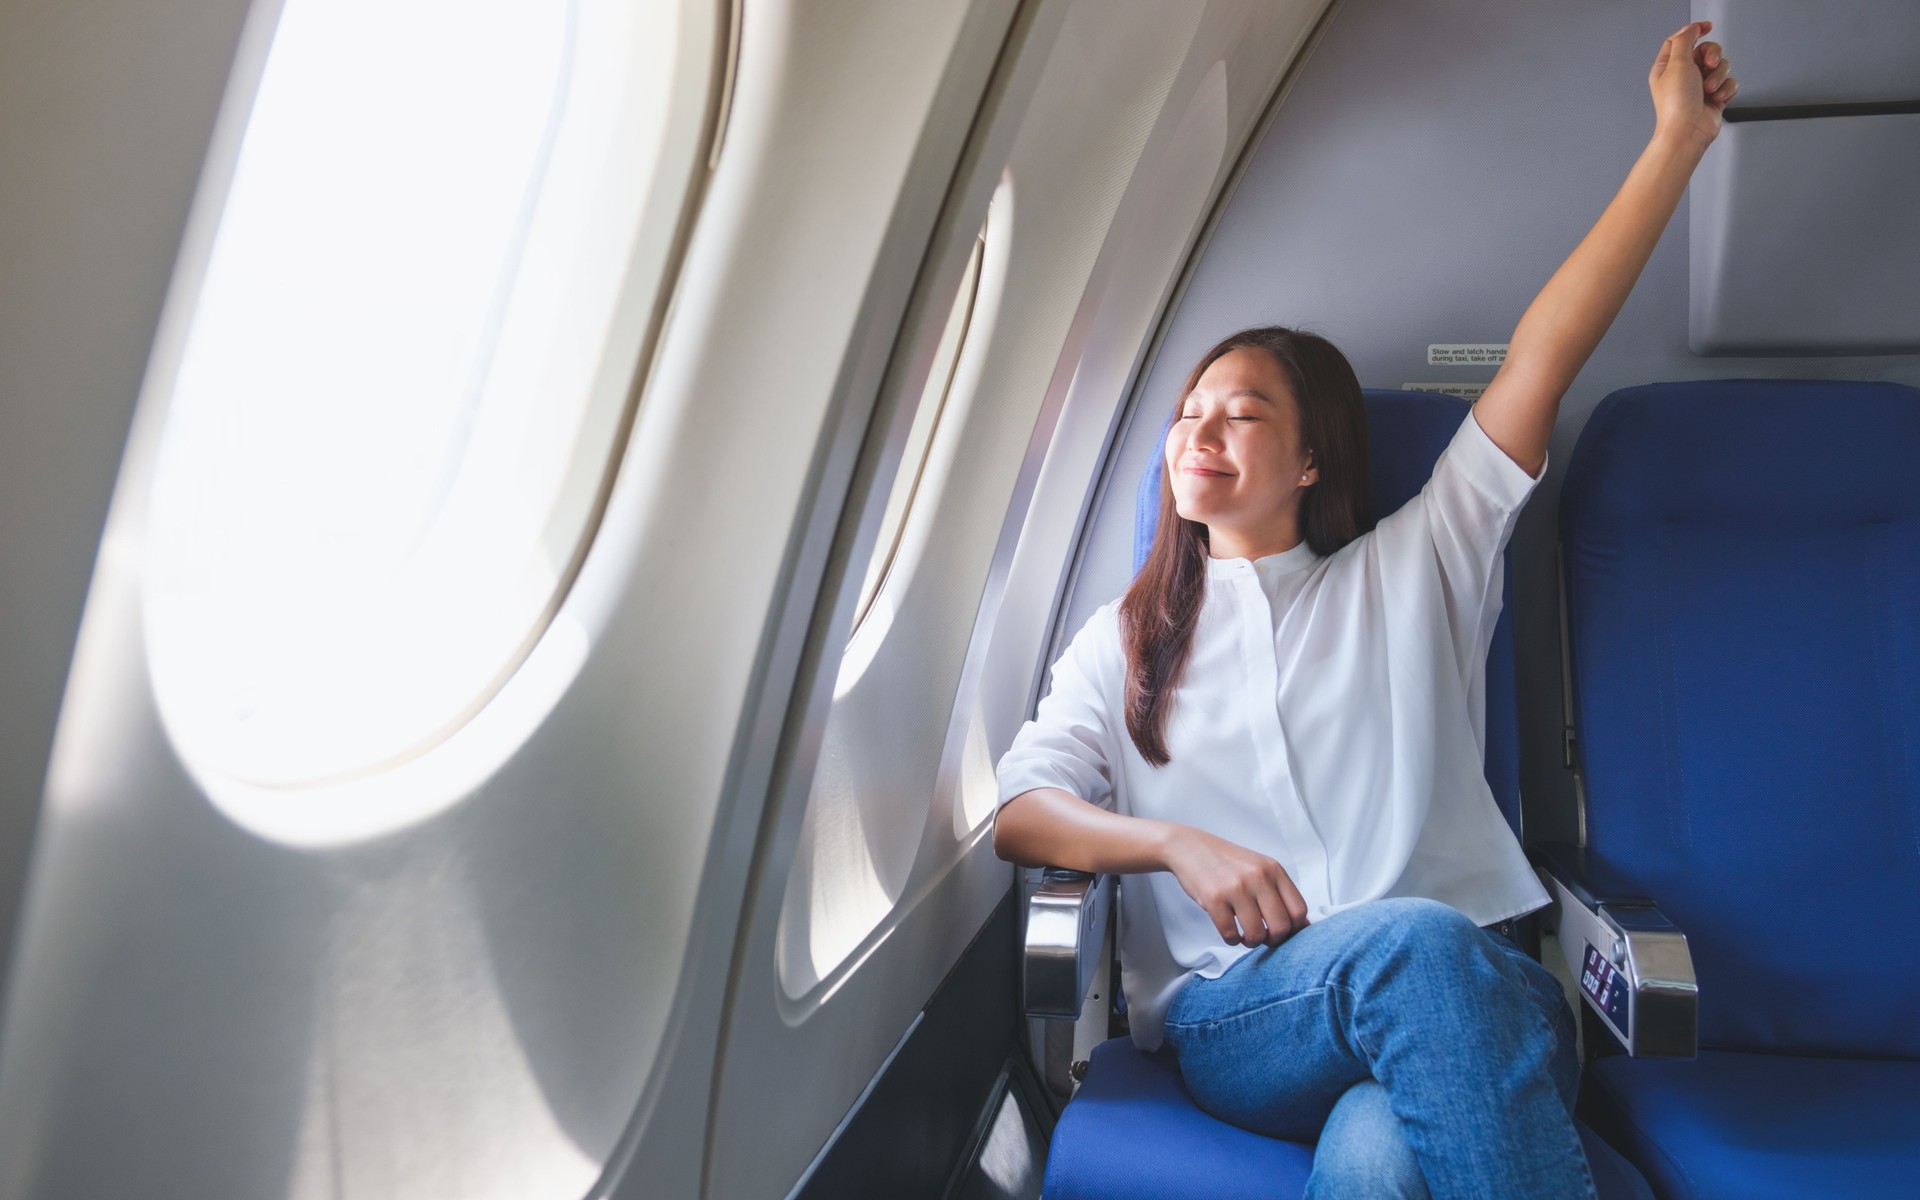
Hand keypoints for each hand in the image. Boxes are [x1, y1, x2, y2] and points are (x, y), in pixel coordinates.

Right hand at [1161, 826, 1308, 947]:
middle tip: (1262, 938)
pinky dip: (1231, 939)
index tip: (1281, 932)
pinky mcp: (1214, 899)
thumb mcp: (1259, 868)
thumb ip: (1279, 892)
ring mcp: (1236, 888)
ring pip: (1256, 934)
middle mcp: (1258, 877)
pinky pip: (1230, 934)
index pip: (1299, 911)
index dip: (1293, 929)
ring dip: (1251, 942)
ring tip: (1244, 936)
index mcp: (1273, 869)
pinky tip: (1229, 931)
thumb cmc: (1226, 862)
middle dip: (1272, 940)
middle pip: (1281, 927)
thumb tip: (1301, 926)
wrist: (1188, 847)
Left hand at [1650, 21, 1737, 146]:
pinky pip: (1729, 83)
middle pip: (1706, 50)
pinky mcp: (1715, 97)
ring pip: (1721, 66)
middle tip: (1709, 65)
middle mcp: (1683, 75)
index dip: (1694, 31)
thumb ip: (1684, 40)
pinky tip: (1716, 99)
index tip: (1707, 27)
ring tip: (1709, 90)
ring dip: (1718, 76)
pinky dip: (1726, 90)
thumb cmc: (1677, 104)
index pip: (1681, 40)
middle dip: (1713, 55)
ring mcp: (1700, 86)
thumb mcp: (1677, 63)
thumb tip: (1691, 28)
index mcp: (1667, 67)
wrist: (1688, 132)